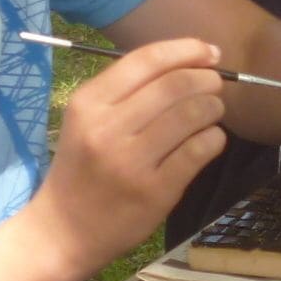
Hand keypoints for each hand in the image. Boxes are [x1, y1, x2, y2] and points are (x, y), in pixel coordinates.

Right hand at [29, 39, 226, 279]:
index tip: (210, 52)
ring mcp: (131, 162)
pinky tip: (211, 140)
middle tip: (216, 85)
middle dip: (206, 79)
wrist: (64, 230)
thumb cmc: (82, 169)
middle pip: (175, 85)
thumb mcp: (87, 121)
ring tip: (213, 112)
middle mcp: (107, 128)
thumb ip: (128, 91)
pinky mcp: (154, 191)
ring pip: (192, 114)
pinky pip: (199, 150)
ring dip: (213, 107)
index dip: (186, 50)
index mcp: (88, 103)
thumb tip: (189, 61)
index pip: (146, 60)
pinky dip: (214, 138)